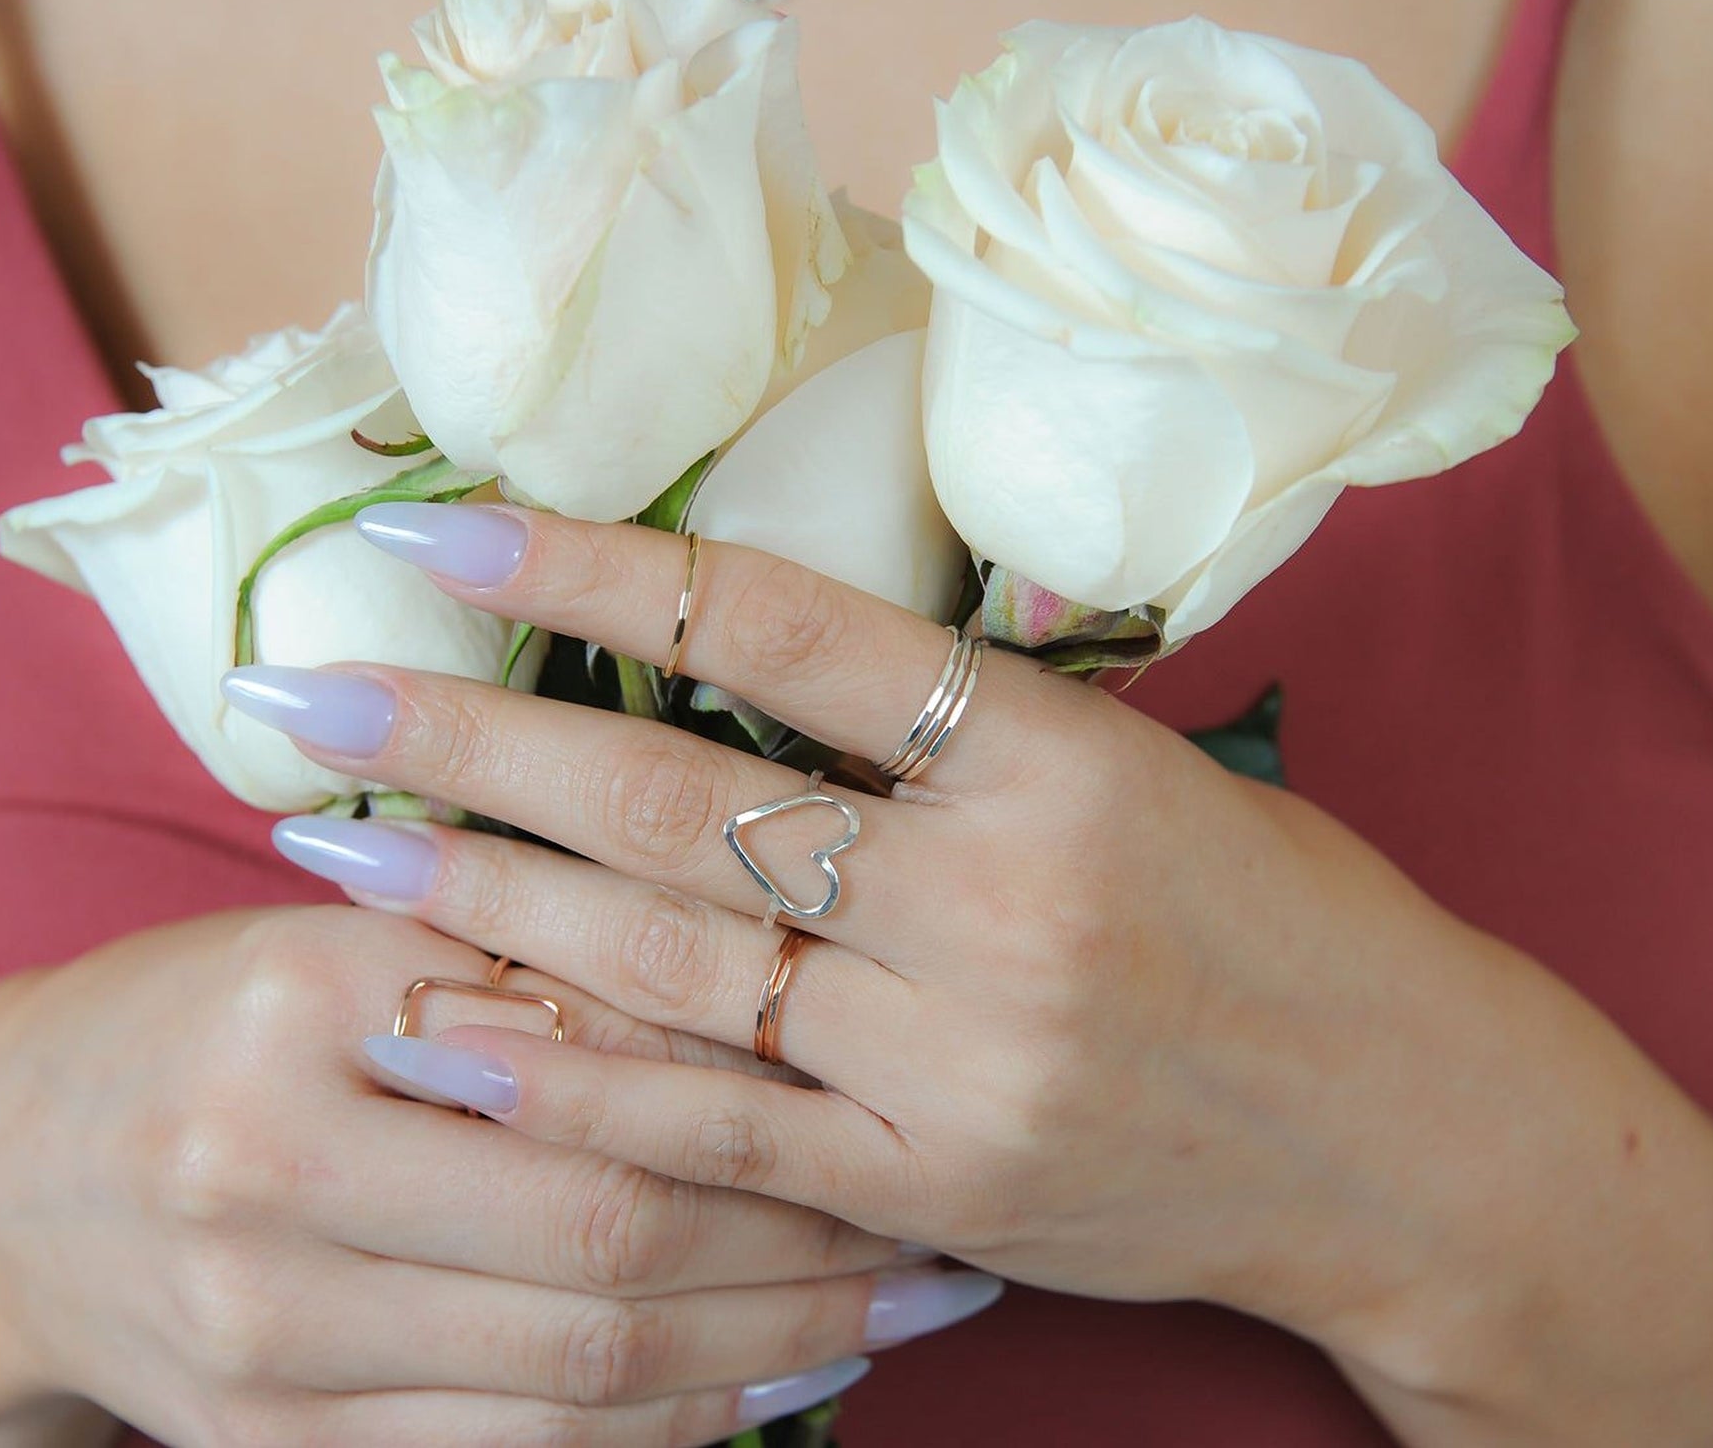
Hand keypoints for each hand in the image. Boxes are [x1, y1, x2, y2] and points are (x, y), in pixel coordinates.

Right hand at [0, 901, 989, 1447]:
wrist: (3, 1175)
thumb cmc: (208, 1018)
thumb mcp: (343, 940)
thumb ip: (528, 959)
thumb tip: (766, 998)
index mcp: (307, 1003)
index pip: (591, 1055)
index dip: (764, 1092)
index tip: (896, 1090)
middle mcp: (274, 1175)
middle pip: (607, 1232)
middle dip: (807, 1242)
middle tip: (945, 1226)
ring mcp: (268, 1335)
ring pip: (585, 1366)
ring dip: (774, 1345)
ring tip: (906, 1308)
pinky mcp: (275, 1444)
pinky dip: (670, 1424)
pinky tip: (779, 1380)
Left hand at [224, 500, 1712, 1441]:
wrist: (1407, 1136)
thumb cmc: (1289, 920)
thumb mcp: (1149, 768)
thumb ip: (960, 726)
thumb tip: (746, 653)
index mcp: (1056, 756)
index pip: (786, 626)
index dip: (603, 568)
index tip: (451, 529)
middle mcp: (996, 898)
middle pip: (683, 797)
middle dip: (472, 742)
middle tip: (304, 698)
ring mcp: (959, 1054)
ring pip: (671, 960)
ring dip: (482, 902)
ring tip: (336, 850)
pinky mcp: (936, 1184)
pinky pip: (720, 1131)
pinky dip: (572, 1083)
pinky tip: (442, 1037)